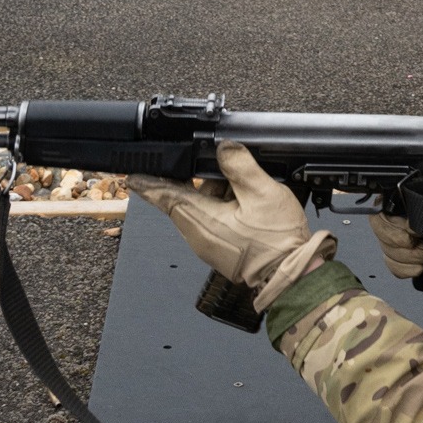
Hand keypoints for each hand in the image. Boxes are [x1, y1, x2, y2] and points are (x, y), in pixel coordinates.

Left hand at [130, 143, 327, 307]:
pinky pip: (215, 220)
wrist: (291, 274)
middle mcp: (198, 235)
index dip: (149, 183)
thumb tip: (225, 148)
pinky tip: (250, 203)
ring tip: (250, 189)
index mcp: (202, 220)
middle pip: (189, 197)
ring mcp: (209, 244)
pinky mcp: (221, 248)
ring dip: (221, 193)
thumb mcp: (263, 193)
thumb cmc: (276, 241)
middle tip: (227, 169)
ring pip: (204, 207)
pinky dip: (227, 207)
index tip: (132, 176)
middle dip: (206, 180)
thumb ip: (240, 166)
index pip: (166, 197)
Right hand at [370, 189, 422, 281]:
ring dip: (402, 258)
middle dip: (397, 242)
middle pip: (379, 227)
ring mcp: (406, 233)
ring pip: (385, 247)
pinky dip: (403, 269)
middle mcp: (405, 211)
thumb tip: (417, 198)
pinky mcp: (411, 254)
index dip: (392, 222)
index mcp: (414, 192)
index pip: (384, 203)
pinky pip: (392, 264)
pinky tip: (420, 268)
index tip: (414, 232)